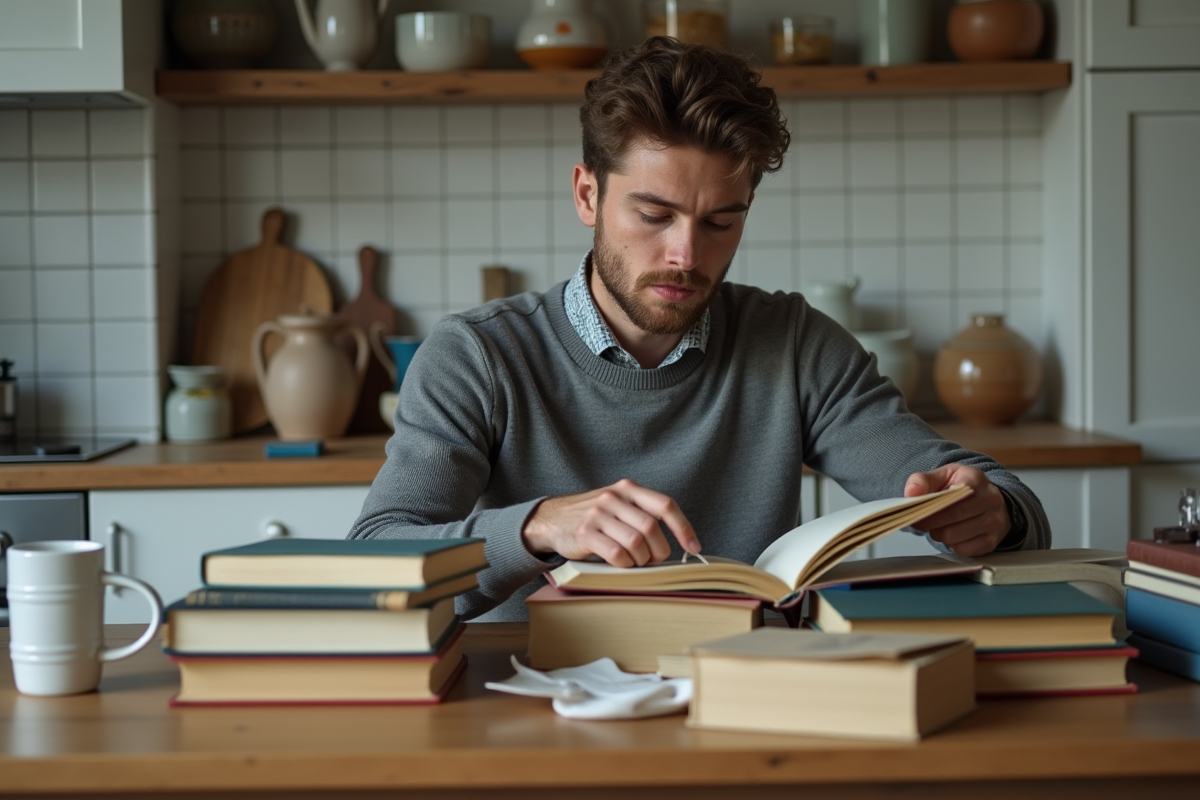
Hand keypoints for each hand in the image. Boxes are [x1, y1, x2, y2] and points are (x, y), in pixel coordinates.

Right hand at [522, 478, 700, 567]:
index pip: (665, 505)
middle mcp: (614, 497)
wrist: (552, 518)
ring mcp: (598, 514)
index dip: (683, 528)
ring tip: (634, 562)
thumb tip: (677, 542)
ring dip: (640, 560)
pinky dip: (624, 564)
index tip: (693, 548)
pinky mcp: (584, 533)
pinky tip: (620, 564)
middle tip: (652, 561)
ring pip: (635, 543)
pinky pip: (616, 553)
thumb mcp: (618, 505)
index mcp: (628, 489)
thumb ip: (642, 514)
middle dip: (657, 551)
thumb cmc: (593, 517)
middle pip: (651, 528)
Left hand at [904, 465, 1009, 556]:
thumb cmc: (962, 487)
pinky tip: (952, 534)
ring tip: (937, 526)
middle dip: (930, 523)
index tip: (916, 511)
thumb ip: (923, 480)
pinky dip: (951, 545)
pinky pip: (962, 550)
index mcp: (976, 479)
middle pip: (952, 518)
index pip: (952, 495)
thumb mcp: (943, 475)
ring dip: (938, 534)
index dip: (931, 506)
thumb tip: (911, 492)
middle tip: (919, 522)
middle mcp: (990, 500)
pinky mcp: (991, 542)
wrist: (988, 499)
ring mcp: (994, 522)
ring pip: (954, 537)